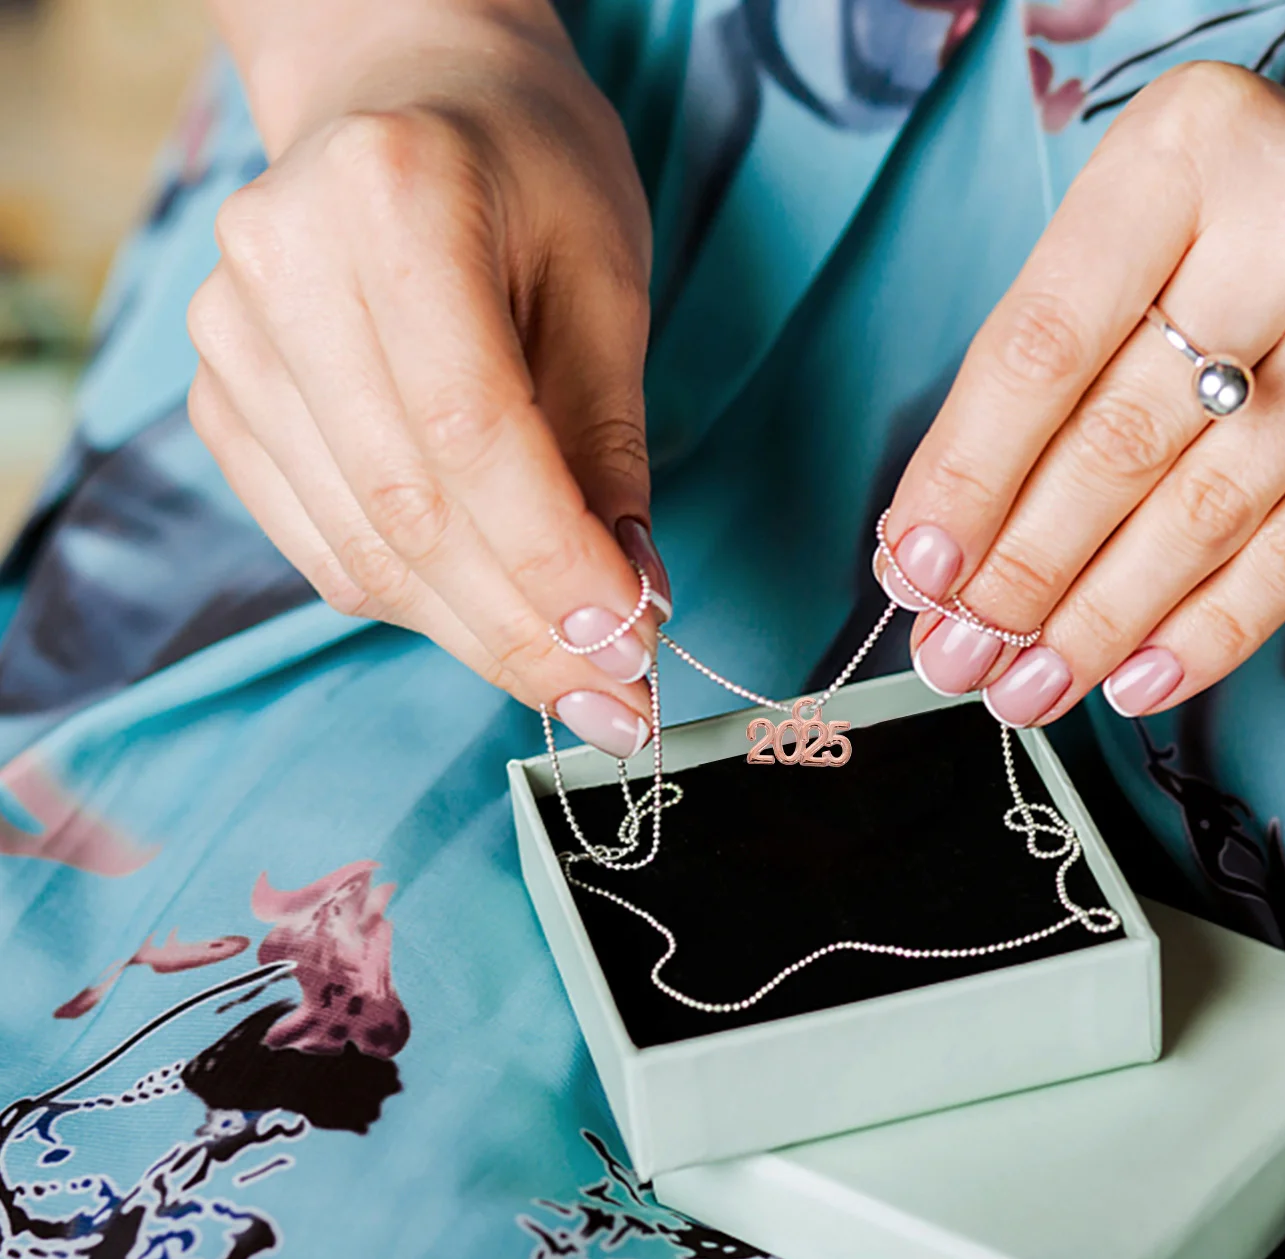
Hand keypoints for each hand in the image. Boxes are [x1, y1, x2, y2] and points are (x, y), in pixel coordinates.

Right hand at [187, 24, 670, 756]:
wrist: (402, 102)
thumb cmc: (528, 176)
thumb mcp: (606, 284)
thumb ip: (609, 448)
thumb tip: (628, 605)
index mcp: (391, 199)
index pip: (471, 432)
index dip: (553, 563)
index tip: (634, 647)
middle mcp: (281, 266)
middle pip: (408, 512)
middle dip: (526, 633)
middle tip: (618, 704)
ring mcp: (230, 340)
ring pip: (363, 553)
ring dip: (480, 638)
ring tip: (574, 677)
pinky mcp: (223, 404)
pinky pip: (326, 551)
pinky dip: (421, 607)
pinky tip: (494, 618)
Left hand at [877, 59, 1284, 724]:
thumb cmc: (1243, 242)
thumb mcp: (1128, 251)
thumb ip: (1031, 383)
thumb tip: (928, 551)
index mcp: (1185, 149)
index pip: (1041, 349)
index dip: (967, 478)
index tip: (915, 572)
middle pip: (1119, 442)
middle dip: (1022, 574)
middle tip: (959, 656)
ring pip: (1205, 514)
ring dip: (1098, 625)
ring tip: (1028, 686)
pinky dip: (1205, 633)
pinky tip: (1134, 678)